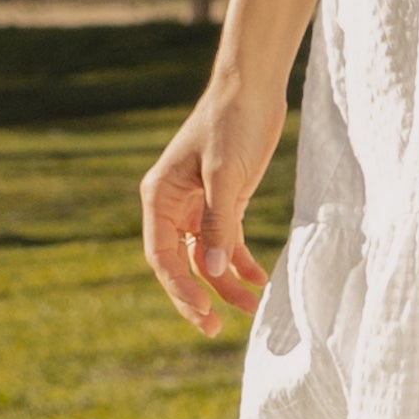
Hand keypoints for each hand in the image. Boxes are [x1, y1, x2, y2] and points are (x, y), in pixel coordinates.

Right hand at [140, 74, 282, 334]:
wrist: (253, 90)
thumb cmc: (233, 124)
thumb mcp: (225, 174)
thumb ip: (219, 223)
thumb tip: (216, 272)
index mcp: (159, 197)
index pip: (163, 256)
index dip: (180, 288)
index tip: (204, 311)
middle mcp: (173, 206)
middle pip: (181, 264)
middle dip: (198, 297)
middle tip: (216, 329)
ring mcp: (198, 206)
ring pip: (207, 258)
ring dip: (226, 285)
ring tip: (252, 310)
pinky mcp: (224, 202)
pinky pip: (226, 243)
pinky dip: (241, 264)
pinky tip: (258, 282)